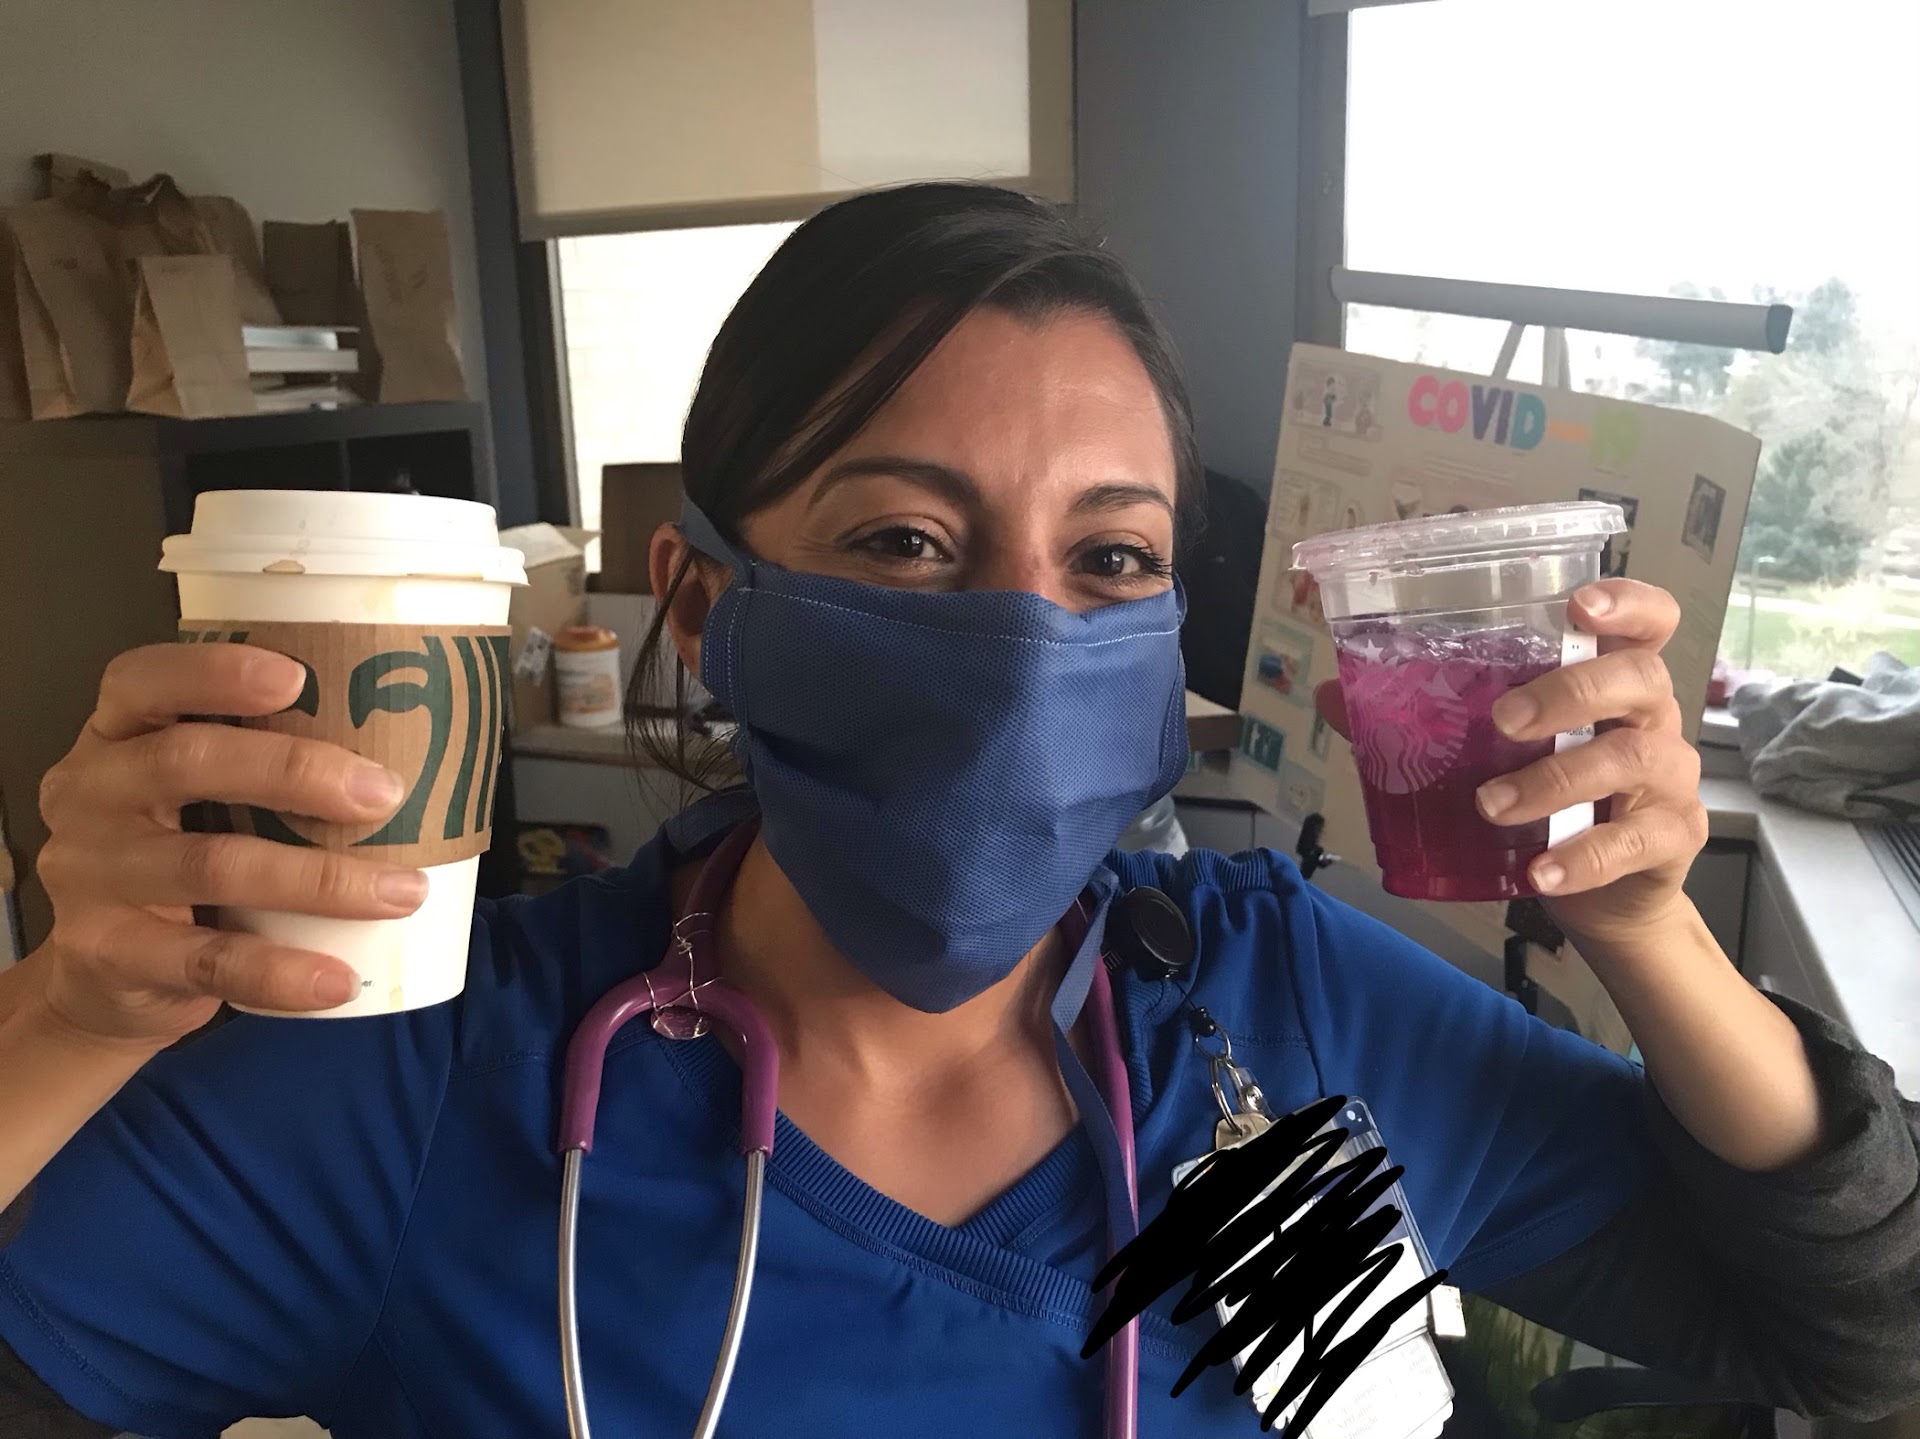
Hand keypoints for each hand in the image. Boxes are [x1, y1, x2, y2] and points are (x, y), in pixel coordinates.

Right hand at [31, 643, 427, 1044]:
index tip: (296, 677)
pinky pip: (206, 962)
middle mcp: (90, 795)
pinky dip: (281, 971)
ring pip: (212, 865)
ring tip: (403, 892)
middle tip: (386, 793)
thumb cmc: (178, 859)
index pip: (143, 682)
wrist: (94, 979)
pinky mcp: (107, 954)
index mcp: (115, 738)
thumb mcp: (194, 800)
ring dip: (321, 879)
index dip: (214, 671)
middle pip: (186, 762)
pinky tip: (340, 978)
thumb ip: (262, 768)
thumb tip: (412, 753)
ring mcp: (90, 877)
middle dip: (295, 771)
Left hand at [1315, 579, 1706, 945]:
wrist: (1602, 897)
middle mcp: (1651, 717)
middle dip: (1569, 692)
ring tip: (1492, 805)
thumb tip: (1334, 692)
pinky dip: (1584, 857)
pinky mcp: (1674, 837)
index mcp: (1611, 680)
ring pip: (1632, 757)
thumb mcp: (1488, 754)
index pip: (1648, 620)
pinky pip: (1637, 841)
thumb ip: (1419, 721)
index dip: (1627, 601)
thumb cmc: (1546, 801)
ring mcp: (1669, 776)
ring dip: (1556, 781)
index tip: (1581, 604)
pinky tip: (1539, 872)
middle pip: (1640, 676)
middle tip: (1502, 721)